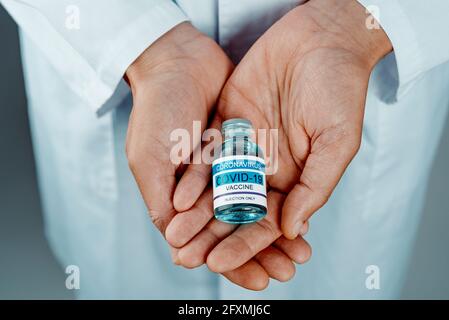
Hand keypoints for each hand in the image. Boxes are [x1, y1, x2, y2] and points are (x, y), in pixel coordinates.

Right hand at [125, 22, 304, 289]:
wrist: (177, 61)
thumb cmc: (157, 109)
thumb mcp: (150, 158)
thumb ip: (159, 198)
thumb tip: (173, 242)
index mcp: (180, 194)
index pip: (207, 237)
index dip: (229, 259)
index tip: (254, 279)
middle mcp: (206, 185)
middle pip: (236, 226)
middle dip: (259, 252)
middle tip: (284, 273)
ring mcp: (228, 165)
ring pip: (255, 206)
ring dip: (274, 231)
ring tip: (298, 254)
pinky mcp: (246, 146)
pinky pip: (267, 177)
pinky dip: (280, 197)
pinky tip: (299, 214)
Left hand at [167, 0, 390, 278]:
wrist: (321, 39)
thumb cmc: (339, 89)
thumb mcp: (337, 141)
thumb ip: (315, 186)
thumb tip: (293, 229)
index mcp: (293, 179)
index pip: (265, 221)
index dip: (245, 244)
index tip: (221, 263)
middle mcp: (266, 167)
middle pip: (234, 209)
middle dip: (211, 235)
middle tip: (187, 257)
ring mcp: (244, 145)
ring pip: (215, 185)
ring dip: (196, 212)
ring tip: (176, 235)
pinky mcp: (227, 121)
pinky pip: (207, 152)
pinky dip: (193, 174)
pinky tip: (179, 195)